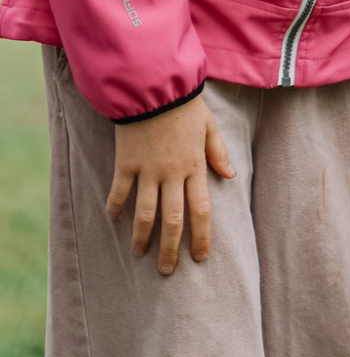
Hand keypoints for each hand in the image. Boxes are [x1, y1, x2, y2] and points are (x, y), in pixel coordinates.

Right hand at [106, 95, 234, 274]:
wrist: (155, 84)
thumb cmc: (184, 104)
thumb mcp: (208, 125)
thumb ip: (218, 152)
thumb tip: (230, 176)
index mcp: (195, 166)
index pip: (201, 210)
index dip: (201, 237)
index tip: (199, 258)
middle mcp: (172, 174)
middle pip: (173, 220)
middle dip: (170, 249)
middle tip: (167, 271)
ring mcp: (147, 170)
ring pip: (145, 213)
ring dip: (142, 237)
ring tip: (139, 255)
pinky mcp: (126, 163)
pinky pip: (119, 192)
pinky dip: (114, 207)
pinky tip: (111, 220)